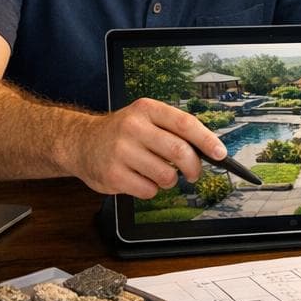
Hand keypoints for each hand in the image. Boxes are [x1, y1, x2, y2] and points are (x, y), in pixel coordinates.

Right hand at [66, 97, 226, 196]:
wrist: (80, 142)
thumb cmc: (121, 132)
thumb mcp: (145, 119)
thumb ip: (173, 129)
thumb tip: (208, 149)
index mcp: (147, 109)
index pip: (185, 123)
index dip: (207, 140)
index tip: (220, 153)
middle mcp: (133, 127)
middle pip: (179, 151)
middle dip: (194, 167)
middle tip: (194, 173)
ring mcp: (121, 151)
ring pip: (166, 175)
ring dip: (169, 180)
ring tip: (157, 173)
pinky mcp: (113, 174)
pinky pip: (148, 190)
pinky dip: (150, 189)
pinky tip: (139, 179)